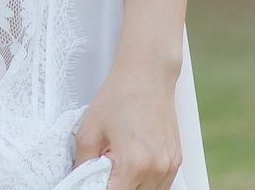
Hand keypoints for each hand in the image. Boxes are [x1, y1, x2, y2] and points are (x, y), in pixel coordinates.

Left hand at [74, 64, 181, 189]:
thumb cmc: (120, 96)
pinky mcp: (177, 160)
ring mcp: (171, 166)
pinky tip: (134, 166)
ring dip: (132, 186)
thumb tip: (78, 178)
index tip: (92, 181)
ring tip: (118, 165)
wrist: (146, 75)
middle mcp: (158, 168)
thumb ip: (83, 162)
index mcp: (135, 163)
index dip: (100, 189)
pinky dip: (147, 182)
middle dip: (116, 186)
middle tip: (103, 170)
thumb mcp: (89, 129)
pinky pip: (162, 184)